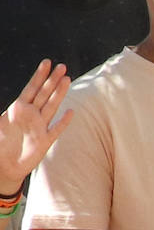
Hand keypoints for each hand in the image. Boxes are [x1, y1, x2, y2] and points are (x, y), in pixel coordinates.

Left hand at [0, 59, 72, 191]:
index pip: (31, 89)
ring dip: (59, 94)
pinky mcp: (45, 141)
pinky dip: (63, 122)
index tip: (47, 62)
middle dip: (52, 80)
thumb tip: (6, 106)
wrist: (3, 166)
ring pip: (51, 107)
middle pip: (44, 94)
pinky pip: (56, 129)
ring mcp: (39, 127)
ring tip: (67, 80)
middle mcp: (30, 115)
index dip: (39, 76)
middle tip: (62, 66)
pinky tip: (71, 113)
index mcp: (17, 109)